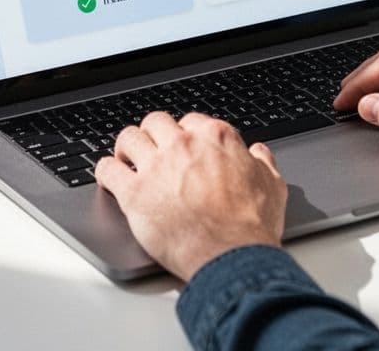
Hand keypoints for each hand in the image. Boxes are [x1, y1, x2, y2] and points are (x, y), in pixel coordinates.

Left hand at [95, 111, 288, 281]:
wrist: (232, 256)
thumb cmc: (251, 226)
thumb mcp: (272, 186)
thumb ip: (262, 163)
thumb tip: (257, 152)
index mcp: (215, 138)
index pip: (192, 121)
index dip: (186, 135)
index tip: (183, 147)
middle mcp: (183, 145)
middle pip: (157, 122)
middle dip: (154, 134)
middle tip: (153, 150)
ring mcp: (156, 167)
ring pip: (129, 137)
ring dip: (127, 147)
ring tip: (126, 158)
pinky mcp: (134, 193)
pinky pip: (107, 169)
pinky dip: (106, 170)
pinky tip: (110, 176)